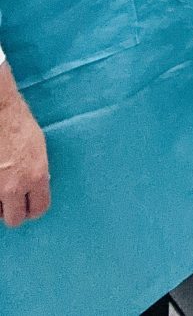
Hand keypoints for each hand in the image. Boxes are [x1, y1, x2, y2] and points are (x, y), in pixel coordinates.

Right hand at [0, 64, 49, 227]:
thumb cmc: (19, 122)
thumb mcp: (37, 147)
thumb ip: (37, 170)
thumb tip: (35, 185)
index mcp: (36, 175)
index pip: (40, 209)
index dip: (33, 208)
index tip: (28, 203)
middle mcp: (16, 186)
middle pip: (16, 219)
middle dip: (13, 211)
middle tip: (10, 200)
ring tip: (1, 186)